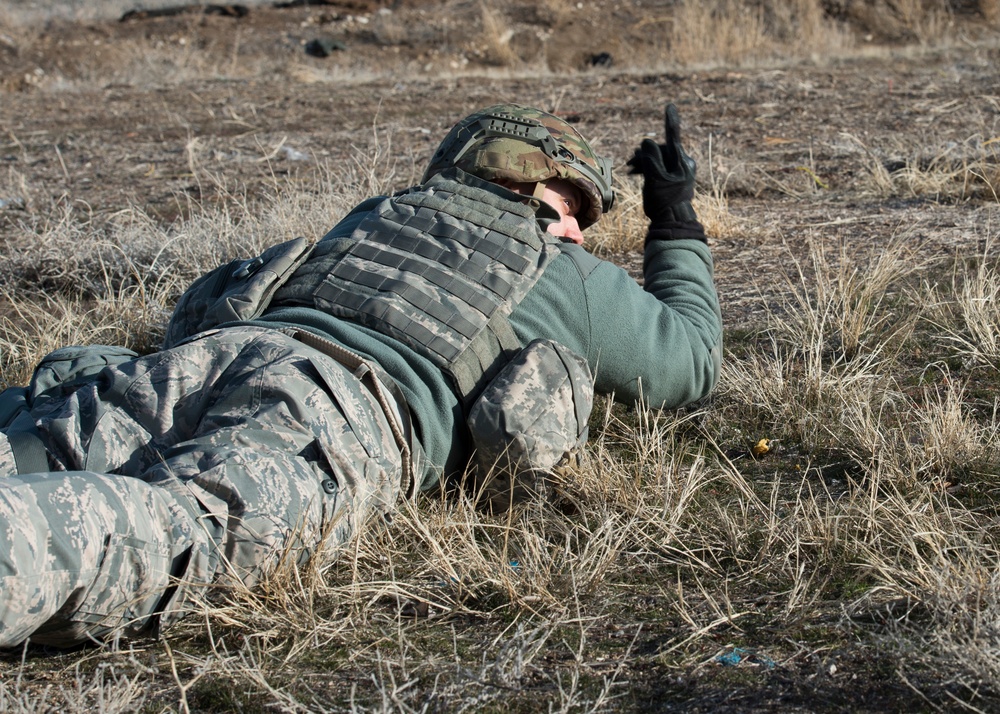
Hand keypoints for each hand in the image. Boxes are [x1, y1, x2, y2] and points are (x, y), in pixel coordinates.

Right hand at [627, 103, 697, 224]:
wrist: (672, 221)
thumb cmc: (663, 202)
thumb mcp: (655, 179)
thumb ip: (651, 159)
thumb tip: (647, 141)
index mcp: (682, 161)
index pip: (673, 136)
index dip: (670, 120)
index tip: (670, 106)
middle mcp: (683, 163)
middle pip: (661, 149)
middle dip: (645, 153)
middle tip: (630, 161)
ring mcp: (679, 170)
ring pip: (658, 157)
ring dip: (644, 160)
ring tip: (630, 167)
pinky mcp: (673, 176)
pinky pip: (659, 165)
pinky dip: (648, 167)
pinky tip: (635, 171)